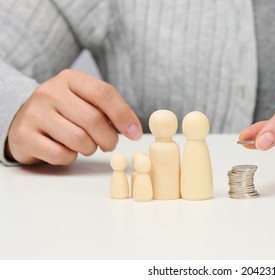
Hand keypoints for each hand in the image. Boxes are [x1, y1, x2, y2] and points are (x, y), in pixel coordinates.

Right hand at [6, 69, 142, 164]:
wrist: (24, 119)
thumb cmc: (64, 111)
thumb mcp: (84, 99)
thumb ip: (107, 108)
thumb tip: (133, 128)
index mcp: (70, 78)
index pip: (104, 93)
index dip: (124, 115)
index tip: (135, 133)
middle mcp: (50, 92)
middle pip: (93, 119)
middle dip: (109, 138)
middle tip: (109, 144)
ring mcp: (34, 113)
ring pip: (79, 139)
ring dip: (90, 149)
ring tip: (86, 145)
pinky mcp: (24, 136)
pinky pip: (60, 155)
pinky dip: (70, 157)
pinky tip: (66, 149)